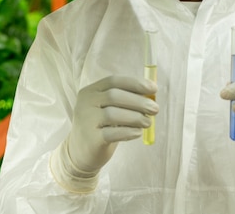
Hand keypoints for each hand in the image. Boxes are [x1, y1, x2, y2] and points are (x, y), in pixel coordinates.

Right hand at [51, 75, 157, 189]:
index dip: (136, 83)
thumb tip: (151, 95)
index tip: (153, 89)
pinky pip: (113, 133)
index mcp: (91, 91)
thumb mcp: (109, 108)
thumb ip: (125, 100)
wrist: (80, 153)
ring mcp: (86, 121)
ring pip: (114, 114)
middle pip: (114, 96)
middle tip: (155, 109)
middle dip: (139, 102)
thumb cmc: (101, 126)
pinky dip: (129, 132)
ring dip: (136, 117)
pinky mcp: (91, 139)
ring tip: (147, 122)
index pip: (114, 80)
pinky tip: (137, 133)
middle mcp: (85, 103)